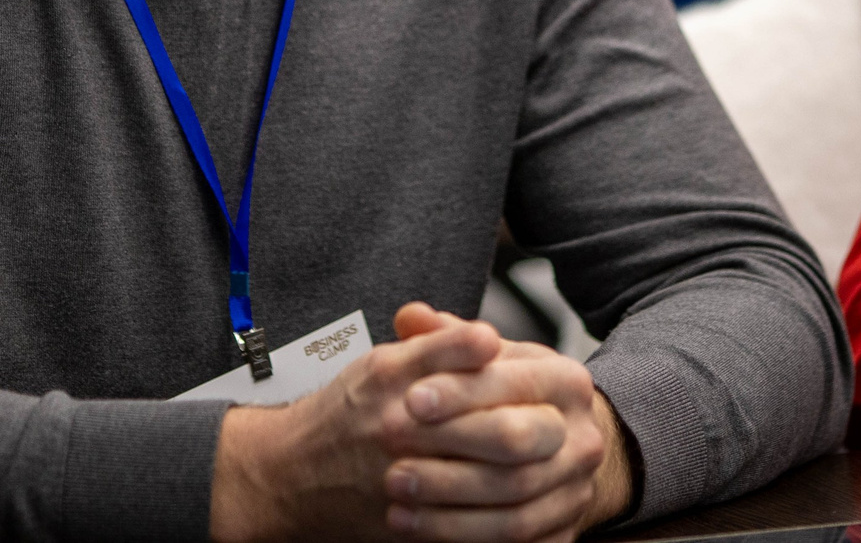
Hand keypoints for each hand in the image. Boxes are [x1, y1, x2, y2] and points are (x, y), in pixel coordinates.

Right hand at [210, 303, 615, 542]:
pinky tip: (542, 514)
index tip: (560, 380)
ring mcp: (410, 483)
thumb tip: (490, 338)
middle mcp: (404, 430)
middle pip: (509, 435)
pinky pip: (480, 533)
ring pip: (504, 489)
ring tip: (571, 471)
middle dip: (550, 435)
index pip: (490, 374)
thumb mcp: (383, 363)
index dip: (534, 379)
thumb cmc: (344, 415)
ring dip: (547, 481)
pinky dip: (518, 526)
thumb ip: (437, 347)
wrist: (286, 478)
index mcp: (402, 382)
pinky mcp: (412, 529)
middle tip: (574, 433)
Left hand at [382, 307, 630, 540]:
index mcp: (567, 382)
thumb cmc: (505, 397)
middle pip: (518, 443)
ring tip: (394, 494)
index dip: (461, 391)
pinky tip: (418, 527)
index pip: (513, 382)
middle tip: (393, 445)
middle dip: (452, 446)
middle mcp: (582, 437)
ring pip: (513, 503)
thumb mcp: (485, 361)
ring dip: (447, 503)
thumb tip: (410, 316)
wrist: (551, 450)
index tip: (411, 399)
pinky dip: (463, 538)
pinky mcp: (563, 534)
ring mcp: (577, 490)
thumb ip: (446, 337)